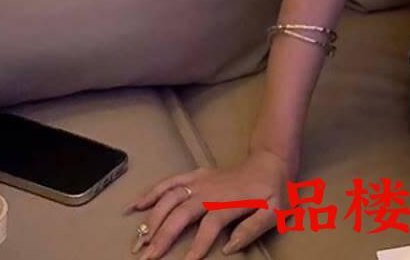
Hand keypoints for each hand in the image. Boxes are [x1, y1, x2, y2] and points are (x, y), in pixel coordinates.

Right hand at [123, 148, 292, 258]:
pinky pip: (169, 182)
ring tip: (138, 240)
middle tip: (147, 257)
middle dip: (163, 236)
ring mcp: (200, 181)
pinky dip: (151, 193)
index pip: (209, 225)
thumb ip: (252, 229)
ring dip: (153, 218)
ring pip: (170, 197)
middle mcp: (210, 190)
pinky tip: (135, 206)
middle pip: (181, 213)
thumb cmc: (274, 189)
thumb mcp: (275, 211)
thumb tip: (229, 247)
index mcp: (229, 201)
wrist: (271, 159)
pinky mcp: (196, 176)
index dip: (198, 245)